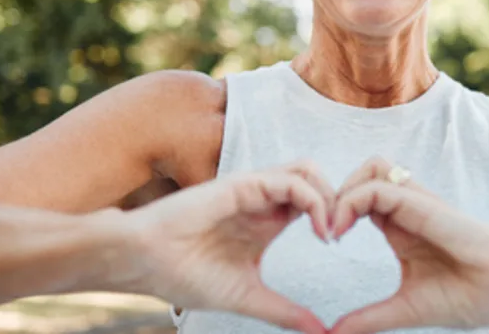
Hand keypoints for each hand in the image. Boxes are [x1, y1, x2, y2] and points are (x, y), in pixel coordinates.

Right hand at [103, 160, 336, 333]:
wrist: (144, 262)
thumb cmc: (184, 276)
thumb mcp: (247, 297)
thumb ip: (284, 311)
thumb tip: (319, 332)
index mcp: (267, 222)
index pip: (314, 204)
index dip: (335, 218)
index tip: (339, 249)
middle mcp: (264, 201)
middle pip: (317, 181)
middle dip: (340, 202)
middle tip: (344, 235)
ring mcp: (254, 190)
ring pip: (308, 171)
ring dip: (330, 196)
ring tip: (332, 231)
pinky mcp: (243, 185)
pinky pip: (290, 180)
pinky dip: (313, 199)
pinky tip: (318, 228)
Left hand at [327, 157, 488, 333]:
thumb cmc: (470, 296)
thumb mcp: (407, 308)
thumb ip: (371, 318)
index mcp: (400, 227)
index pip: (360, 197)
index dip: (335, 211)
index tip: (323, 241)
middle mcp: (408, 209)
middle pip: (362, 174)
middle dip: (334, 193)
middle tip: (321, 229)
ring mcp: (419, 203)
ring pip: (372, 167)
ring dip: (345, 189)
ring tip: (332, 227)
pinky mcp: (427, 205)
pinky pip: (383, 186)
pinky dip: (354, 199)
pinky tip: (342, 229)